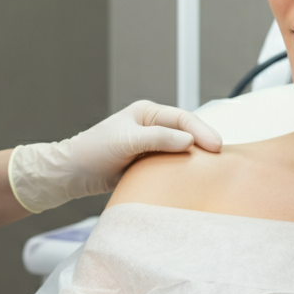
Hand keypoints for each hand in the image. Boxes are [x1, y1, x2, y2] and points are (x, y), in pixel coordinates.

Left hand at [9, 100, 221, 211]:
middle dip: (204, 143)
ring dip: (195, 158)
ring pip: (180, 150)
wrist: (72, 173)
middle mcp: (151, 127)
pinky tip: (192, 179)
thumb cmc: (93, 151)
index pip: (182, 119)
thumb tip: (189, 141)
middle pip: (186, 133)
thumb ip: (158, 139)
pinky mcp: (146, 163)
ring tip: (212, 168)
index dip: (201, 131)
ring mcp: (150, 146)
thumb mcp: (127, 141)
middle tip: (221, 158)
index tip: (215, 146)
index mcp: (147, 113)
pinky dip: (182, 170)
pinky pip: (170, 165)